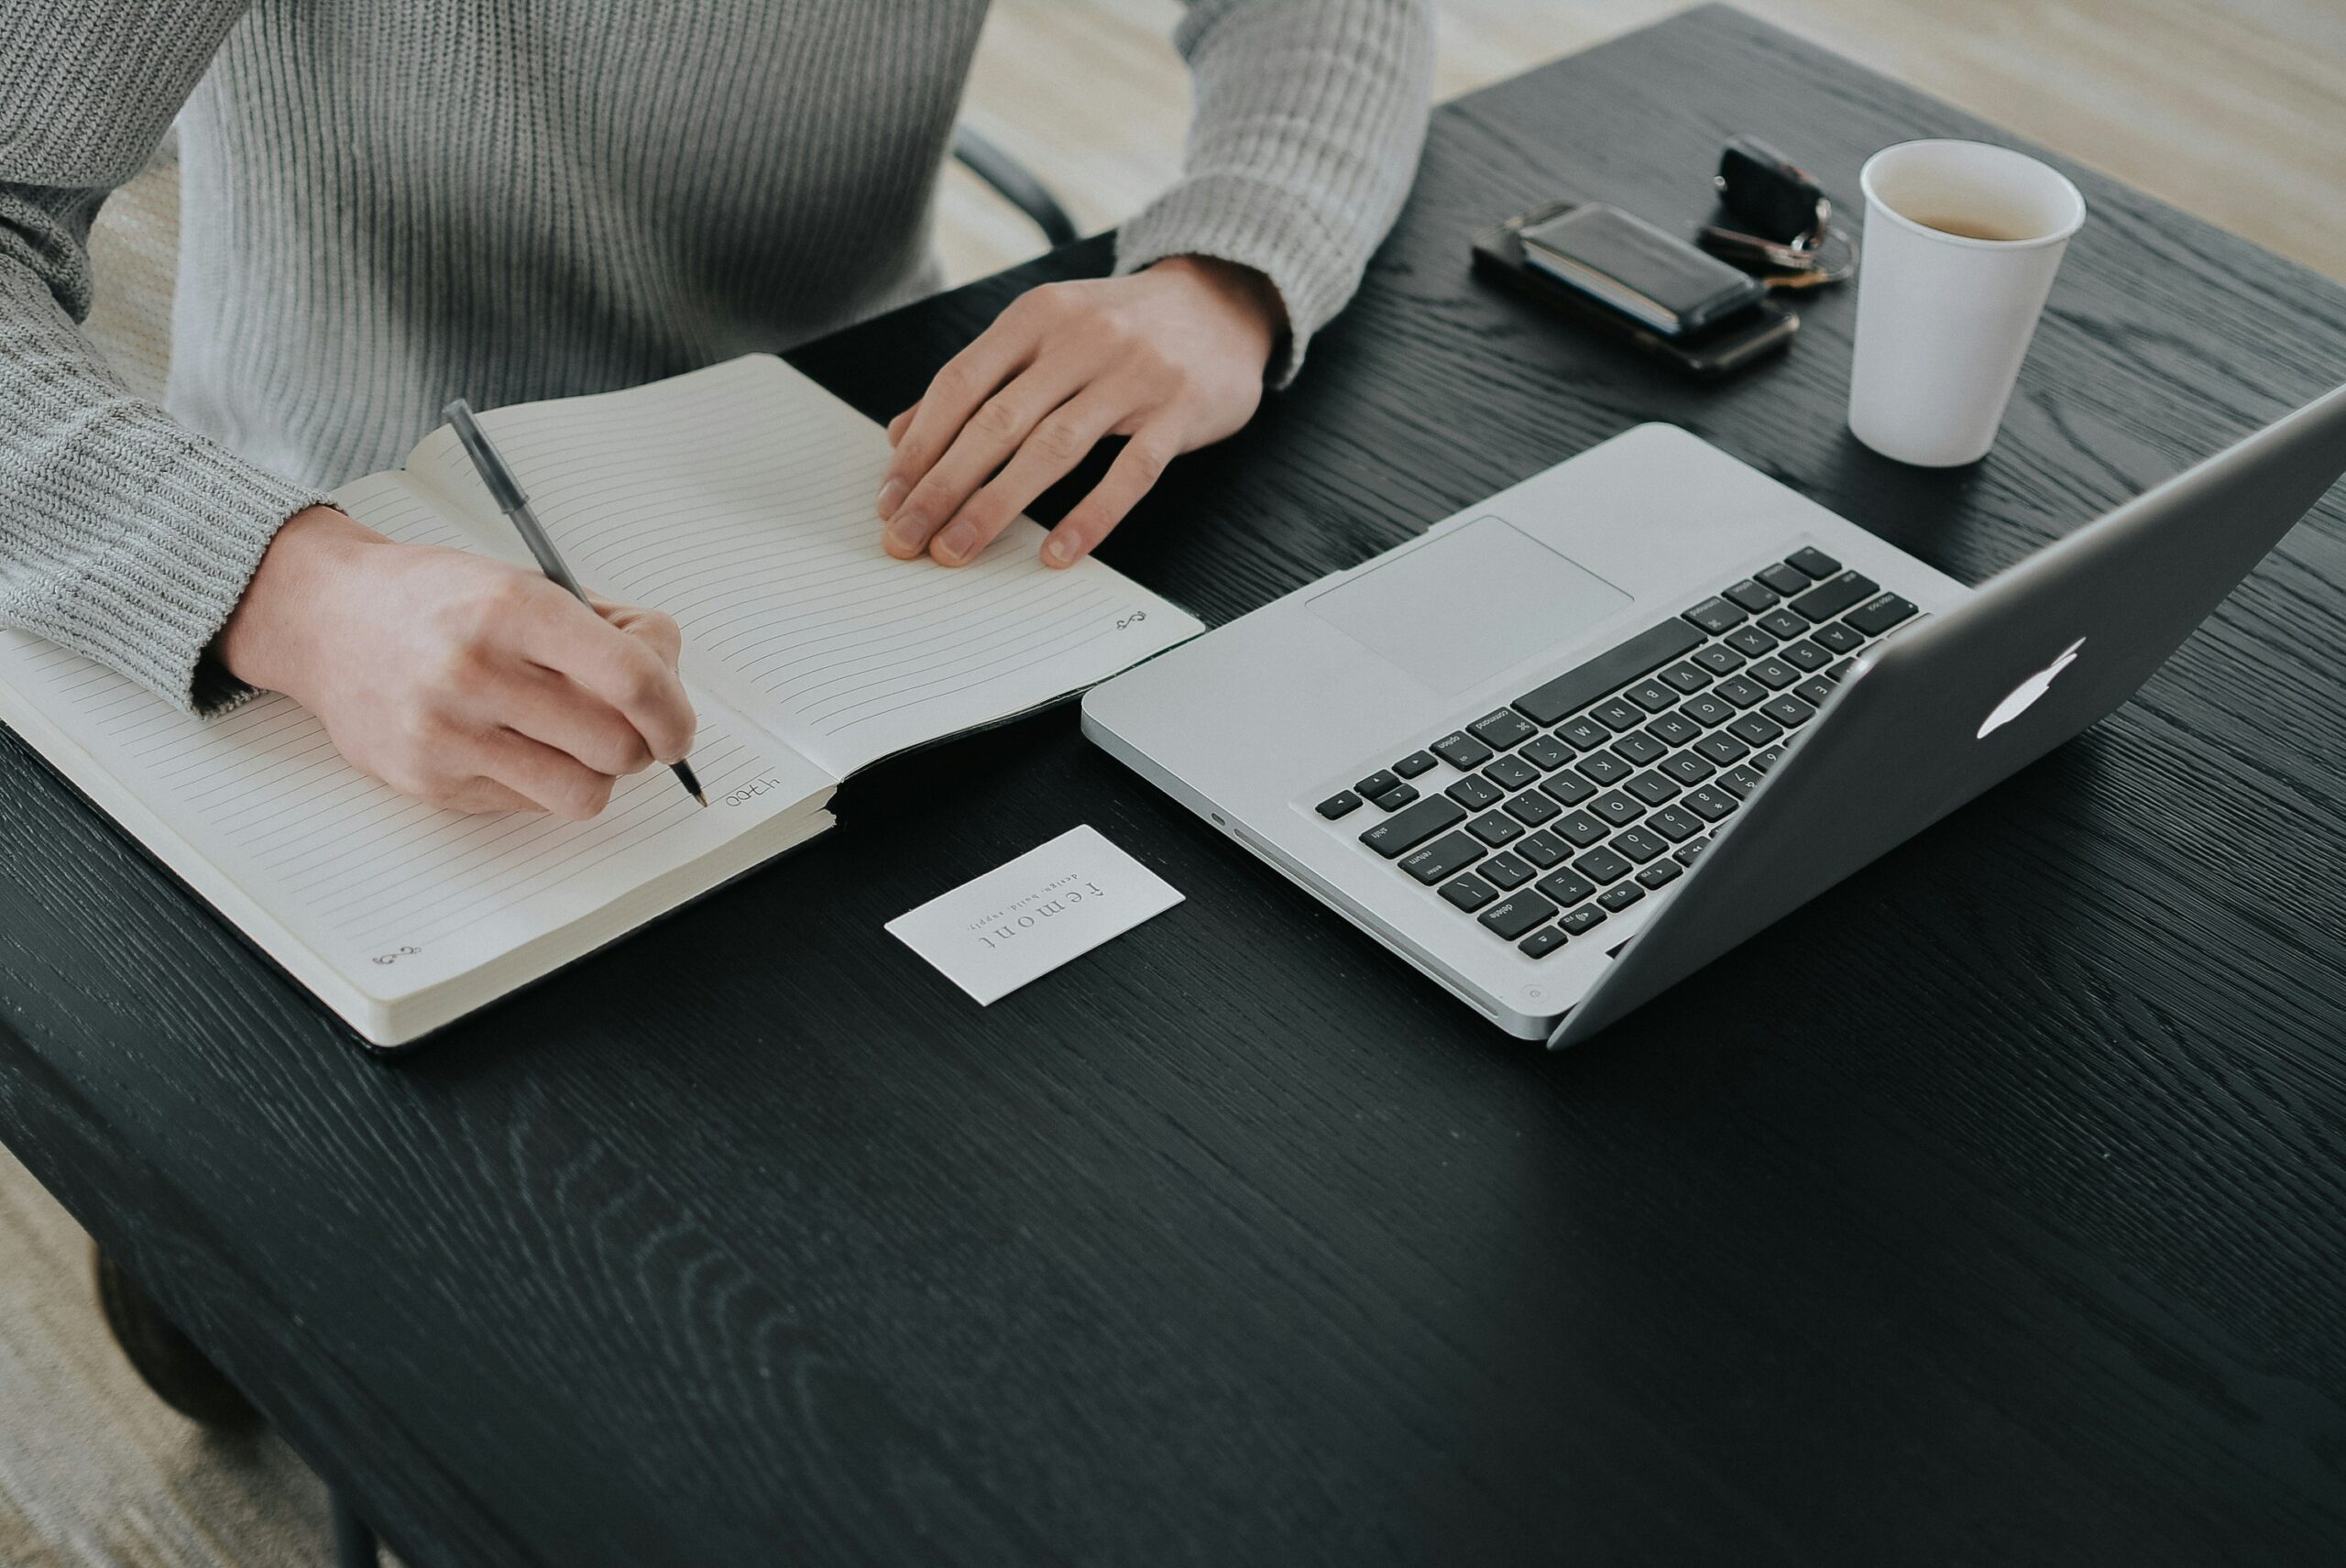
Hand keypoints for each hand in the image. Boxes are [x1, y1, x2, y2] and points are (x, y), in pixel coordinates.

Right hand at [217, 506, 696, 817]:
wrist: (327, 617)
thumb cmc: (437, 599)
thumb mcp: (528, 581)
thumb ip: (608, 629)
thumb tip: (669, 679)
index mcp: (512, 608)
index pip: (633, 679)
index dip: (675, 711)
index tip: (678, 723)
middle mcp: (476, 672)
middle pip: (618, 747)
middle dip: (644, 743)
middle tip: (633, 726)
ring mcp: (448, 734)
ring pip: (582, 794)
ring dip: (598, 773)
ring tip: (577, 739)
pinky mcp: (430, 782)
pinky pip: (530, 806)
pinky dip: (544, 782)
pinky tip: (519, 744)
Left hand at [876, 255, 1284, 567]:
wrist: (1222, 301)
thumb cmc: (1120, 328)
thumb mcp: (1046, 332)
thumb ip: (979, 379)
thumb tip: (903, 436)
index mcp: (1037, 316)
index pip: (961, 384)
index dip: (920, 445)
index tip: (890, 498)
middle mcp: (1080, 339)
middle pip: (996, 421)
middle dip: (942, 486)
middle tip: (906, 537)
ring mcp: (1134, 375)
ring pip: (1053, 448)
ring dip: (996, 506)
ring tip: (957, 550)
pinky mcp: (1179, 411)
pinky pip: (1131, 473)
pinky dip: (1091, 517)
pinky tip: (1056, 554)